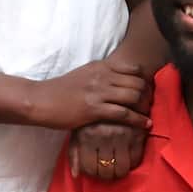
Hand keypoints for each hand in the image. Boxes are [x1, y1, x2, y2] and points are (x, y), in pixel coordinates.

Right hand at [29, 60, 149, 131]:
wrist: (41, 100)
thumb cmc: (60, 90)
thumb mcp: (83, 75)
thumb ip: (100, 75)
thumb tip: (116, 79)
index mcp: (100, 66)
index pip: (132, 68)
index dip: (144, 80)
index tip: (148, 91)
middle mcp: (102, 76)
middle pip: (137, 82)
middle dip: (148, 94)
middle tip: (151, 105)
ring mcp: (98, 92)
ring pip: (133, 95)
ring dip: (145, 107)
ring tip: (149, 115)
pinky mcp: (94, 109)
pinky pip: (123, 113)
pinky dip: (137, 120)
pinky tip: (145, 125)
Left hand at [69, 122, 147, 180]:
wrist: (115, 92)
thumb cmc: (93, 115)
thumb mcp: (78, 130)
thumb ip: (74, 153)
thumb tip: (76, 175)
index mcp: (87, 135)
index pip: (89, 168)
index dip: (92, 173)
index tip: (96, 170)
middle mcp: (105, 136)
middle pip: (107, 171)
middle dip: (106, 174)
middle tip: (107, 169)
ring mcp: (123, 135)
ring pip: (122, 169)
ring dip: (119, 171)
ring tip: (117, 165)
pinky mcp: (137, 133)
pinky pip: (136, 159)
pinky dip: (132, 163)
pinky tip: (127, 157)